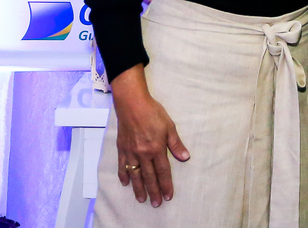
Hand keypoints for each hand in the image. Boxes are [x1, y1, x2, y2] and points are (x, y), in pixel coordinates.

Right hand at [111, 65, 189, 205]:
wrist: (132, 103)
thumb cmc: (152, 112)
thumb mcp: (169, 126)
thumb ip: (176, 144)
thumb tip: (185, 157)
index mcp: (156, 148)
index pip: (163, 171)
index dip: (166, 184)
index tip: (168, 195)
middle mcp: (143, 153)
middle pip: (149, 177)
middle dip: (153, 191)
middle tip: (156, 203)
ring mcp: (131, 152)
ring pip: (135, 175)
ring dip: (138, 188)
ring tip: (141, 199)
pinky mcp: (122, 148)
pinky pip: (122, 165)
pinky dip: (123, 175)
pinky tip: (126, 183)